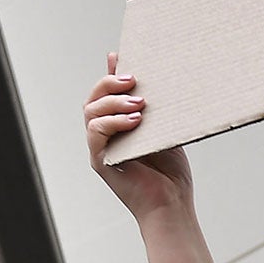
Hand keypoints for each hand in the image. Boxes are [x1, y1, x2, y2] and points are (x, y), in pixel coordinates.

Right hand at [84, 53, 193, 222]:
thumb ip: (153, 107)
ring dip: (113, 102)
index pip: (105, 93)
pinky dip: (112, 122)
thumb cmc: (171, 172)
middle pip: (93, 99)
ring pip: (91, 113)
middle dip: (110, 84)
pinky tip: (135, 121)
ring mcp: (100, 148)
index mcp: (117, 126)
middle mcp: (104, 136)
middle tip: (134, 80)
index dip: (109, 74)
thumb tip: (148, 78)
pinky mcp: (100, 162)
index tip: (120, 57)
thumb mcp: (164, 130)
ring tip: (139, 103)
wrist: (172, 205)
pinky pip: (96, 134)